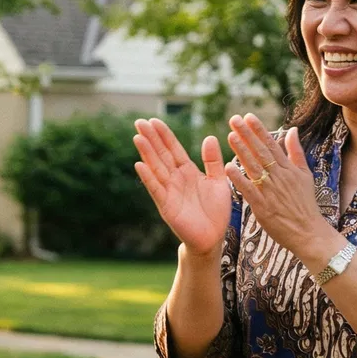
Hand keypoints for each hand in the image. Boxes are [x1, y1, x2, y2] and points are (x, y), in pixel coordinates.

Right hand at [132, 118, 232, 257]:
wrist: (213, 237)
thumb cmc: (216, 211)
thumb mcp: (219, 181)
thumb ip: (212, 161)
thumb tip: (210, 137)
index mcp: (188, 172)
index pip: (174, 149)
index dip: (164, 135)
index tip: (154, 120)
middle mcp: (176, 179)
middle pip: (161, 155)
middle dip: (151, 139)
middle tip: (139, 121)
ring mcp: (169, 192)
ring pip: (156, 168)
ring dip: (147, 153)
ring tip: (137, 137)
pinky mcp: (167, 206)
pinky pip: (156, 189)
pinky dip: (148, 177)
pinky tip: (139, 165)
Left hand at [224, 115, 335, 265]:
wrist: (309, 232)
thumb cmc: (306, 204)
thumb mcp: (305, 175)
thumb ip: (296, 152)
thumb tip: (292, 130)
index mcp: (289, 169)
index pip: (272, 145)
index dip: (259, 130)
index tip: (248, 116)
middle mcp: (280, 177)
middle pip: (261, 152)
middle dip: (247, 135)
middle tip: (234, 119)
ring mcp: (271, 191)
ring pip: (254, 167)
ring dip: (242, 151)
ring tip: (230, 136)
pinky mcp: (263, 207)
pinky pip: (249, 190)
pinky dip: (239, 179)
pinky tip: (228, 167)